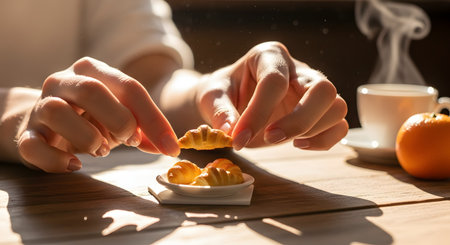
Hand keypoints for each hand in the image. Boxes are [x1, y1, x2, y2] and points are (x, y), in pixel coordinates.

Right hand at [16, 57, 178, 172]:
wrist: (41, 123)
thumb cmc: (89, 118)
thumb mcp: (118, 116)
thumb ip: (142, 128)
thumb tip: (168, 146)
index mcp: (93, 71)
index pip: (130, 87)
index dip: (154, 119)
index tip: (171, 147)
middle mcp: (64, 82)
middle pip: (92, 91)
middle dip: (120, 120)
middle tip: (129, 141)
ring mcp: (40, 106)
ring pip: (57, 112)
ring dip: (88, 138)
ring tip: (101, 149)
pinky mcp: (25, 134)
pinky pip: (34, 146)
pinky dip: (57, 160)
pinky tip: (75, 164)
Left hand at [196, 42, 347, 149]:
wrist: (232, 99)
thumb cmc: (224, 93)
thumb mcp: (211, 97)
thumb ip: (219, 112)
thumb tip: (231, 132)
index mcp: (268, 55)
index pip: (275, 80)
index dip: (258, 112)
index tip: (239, 138)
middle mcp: (297, 68)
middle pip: (322, 88)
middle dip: (299, 120)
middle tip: (270, 138)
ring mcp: (311, 89)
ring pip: (337, 106)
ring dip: (313, 130)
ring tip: (281, 140)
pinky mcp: (319, 110)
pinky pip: (340, 125)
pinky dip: (325, 140)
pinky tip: (298, 145)